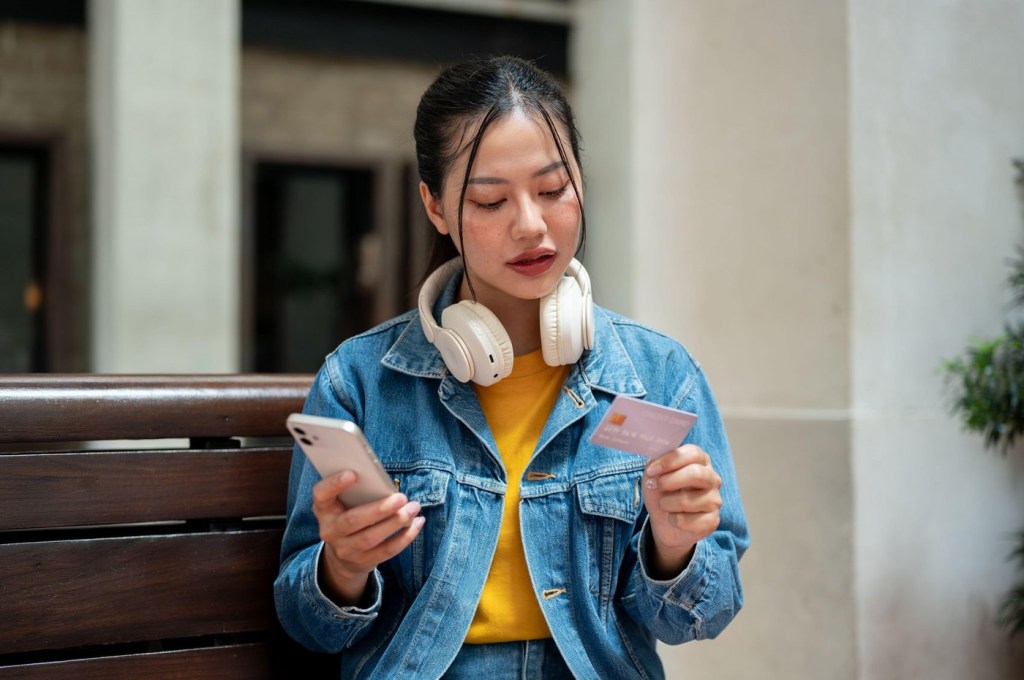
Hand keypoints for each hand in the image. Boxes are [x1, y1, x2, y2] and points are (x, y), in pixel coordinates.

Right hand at [312, 470, 424, 605]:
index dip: (334, 484)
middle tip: (402, 498)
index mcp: (324, 509)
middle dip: (379, 509)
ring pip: (371, 537)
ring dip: (396, 522)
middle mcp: (330, 531)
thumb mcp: (345, 503)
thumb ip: (358, 492)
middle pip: (353, 520)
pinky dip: (405, 537)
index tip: (353, 473)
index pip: (321, 495)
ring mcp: (344, 550)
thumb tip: (385, 484)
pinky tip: (417, 523)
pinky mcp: (362, 562)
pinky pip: (386, 551)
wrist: (343, 556)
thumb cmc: (349, 515)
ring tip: (413, 509)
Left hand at [641, 444, 722, 577]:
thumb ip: (656, 463)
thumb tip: (655, 462)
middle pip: (696, 474)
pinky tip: (673, 518)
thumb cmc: (662, 492)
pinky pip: (690, 521)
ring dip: (667, 503)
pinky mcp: (713, 520)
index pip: (693, 453)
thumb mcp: (654, 474)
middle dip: (670, 481)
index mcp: (700, 460)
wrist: (664, 521)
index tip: (651, 470)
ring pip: (689, 500)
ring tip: (663, 504)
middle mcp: (712, 478)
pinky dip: (674, 520)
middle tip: (654, 486)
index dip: (670, 461)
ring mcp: (715, 500)